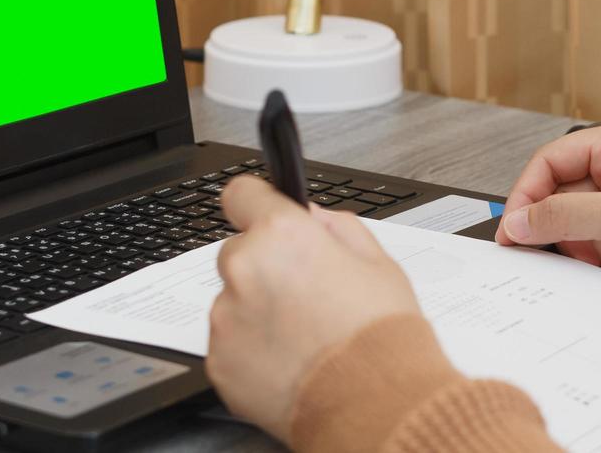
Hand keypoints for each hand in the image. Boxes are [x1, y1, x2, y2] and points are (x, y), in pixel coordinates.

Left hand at [207, 176, 425, 439]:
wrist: (375, 407)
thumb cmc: (381, 338)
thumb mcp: (379, 264)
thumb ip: (339, 228)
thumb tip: (314, 217)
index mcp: (283, 235)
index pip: (242, 194)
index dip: (257, 205)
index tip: (262, 216)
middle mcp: (245, 270)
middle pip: (239, 253)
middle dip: (265, 268)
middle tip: (304, 295)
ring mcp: (227, 319)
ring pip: (233, 300)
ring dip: (257, 311)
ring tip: (303, 337)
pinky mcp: (219, 362)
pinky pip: (230, 343)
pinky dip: (252, 350)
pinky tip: (290, 360)